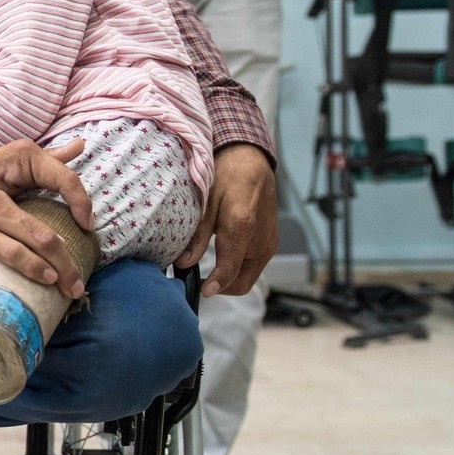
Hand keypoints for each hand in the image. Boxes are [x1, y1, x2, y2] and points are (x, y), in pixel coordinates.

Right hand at [0, 141, 93, 299]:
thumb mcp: (6, 161)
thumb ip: (47, 159)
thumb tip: (80, 146)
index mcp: (19, 161)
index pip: (63, 179)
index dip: (82, 203)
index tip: (87, 226)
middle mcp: (5, 192)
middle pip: (50, 230)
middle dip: (70, 261)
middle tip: (80, 282)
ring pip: (37, 244)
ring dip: (59, 271)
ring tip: (70, 289)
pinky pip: (12, 256)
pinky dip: (33, 268)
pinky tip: (45, 278)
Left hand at [178, 144, 277, 297]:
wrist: (252, 162)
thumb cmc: (227, 176)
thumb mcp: (206, 201)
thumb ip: (198, 235)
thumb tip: (184, 263)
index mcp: (242, 227)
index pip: (230, 270)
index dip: (214, 285)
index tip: (200, 292)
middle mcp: (261, 241)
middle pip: (241, 283)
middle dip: (220, 288)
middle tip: (196, 282)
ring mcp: (268, 244)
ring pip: (247, 276)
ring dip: (227, 279)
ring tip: (203, 271)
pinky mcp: (270, 243)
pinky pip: (251, 266)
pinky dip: (236, 269)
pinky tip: (218, 259)